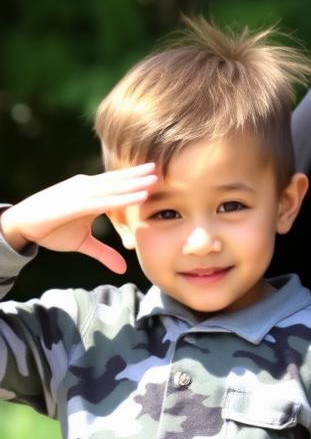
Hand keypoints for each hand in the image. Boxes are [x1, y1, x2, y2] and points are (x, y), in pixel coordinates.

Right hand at [0, 164, 156, 273]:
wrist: (21, 225)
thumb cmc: (51, 229)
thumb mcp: (83, 243)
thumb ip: (104, 253)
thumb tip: (123, 269)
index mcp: (90, 193)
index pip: (116, 184)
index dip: (134, 179)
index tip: (156, 175)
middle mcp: (87, 189)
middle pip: (117, 181)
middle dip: (138, 176)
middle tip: (160, 169)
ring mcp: (81, 194)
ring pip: (113, 187)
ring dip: (135, 183)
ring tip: (154, 178)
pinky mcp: (75, 204)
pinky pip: (104, 200)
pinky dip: (123, 198)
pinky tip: (139, 196)